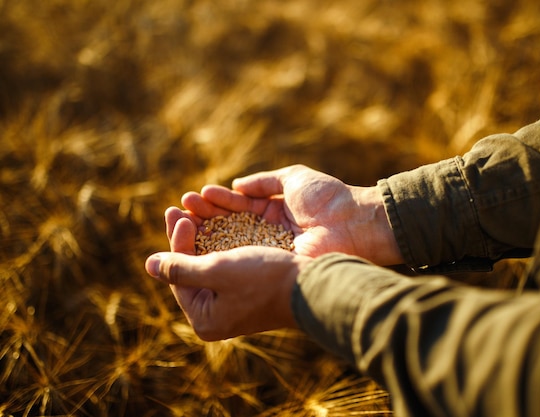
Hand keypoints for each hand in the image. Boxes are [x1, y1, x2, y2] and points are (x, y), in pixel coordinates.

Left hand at [145, 216, 310, 340]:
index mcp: (205, 319)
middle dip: (186, 237)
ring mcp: (234, 305)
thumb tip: (148, 265)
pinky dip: (221, 244)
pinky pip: (227, 266)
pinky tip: (218, 225)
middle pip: (192, 270)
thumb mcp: (217, 270)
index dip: (175, 242)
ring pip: (210, 264)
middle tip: (178, 209)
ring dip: (202, 237)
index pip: (178, 275)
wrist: (313, 286)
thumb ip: (180, 268)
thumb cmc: (265, 278)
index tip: (178, 214)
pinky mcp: (250, 292)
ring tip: (194, 211)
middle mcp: (218, 316)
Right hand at [177, 164, 402, 265]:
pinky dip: (221, 250)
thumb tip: (235, 185)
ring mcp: (270, 251)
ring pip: (231, 242)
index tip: (192, 197)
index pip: (238, 207)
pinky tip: (201, 241)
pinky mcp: (272, 266)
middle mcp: (269, 234)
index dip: (216, 202)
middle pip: (230, 225)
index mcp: (276, 213)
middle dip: (205, 216)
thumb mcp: (293, 178)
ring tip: (182, 219)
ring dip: (206, 231)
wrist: (352, 223)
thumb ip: (264, 182)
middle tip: (180, 209)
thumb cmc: (327, 197)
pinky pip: (242, 258)